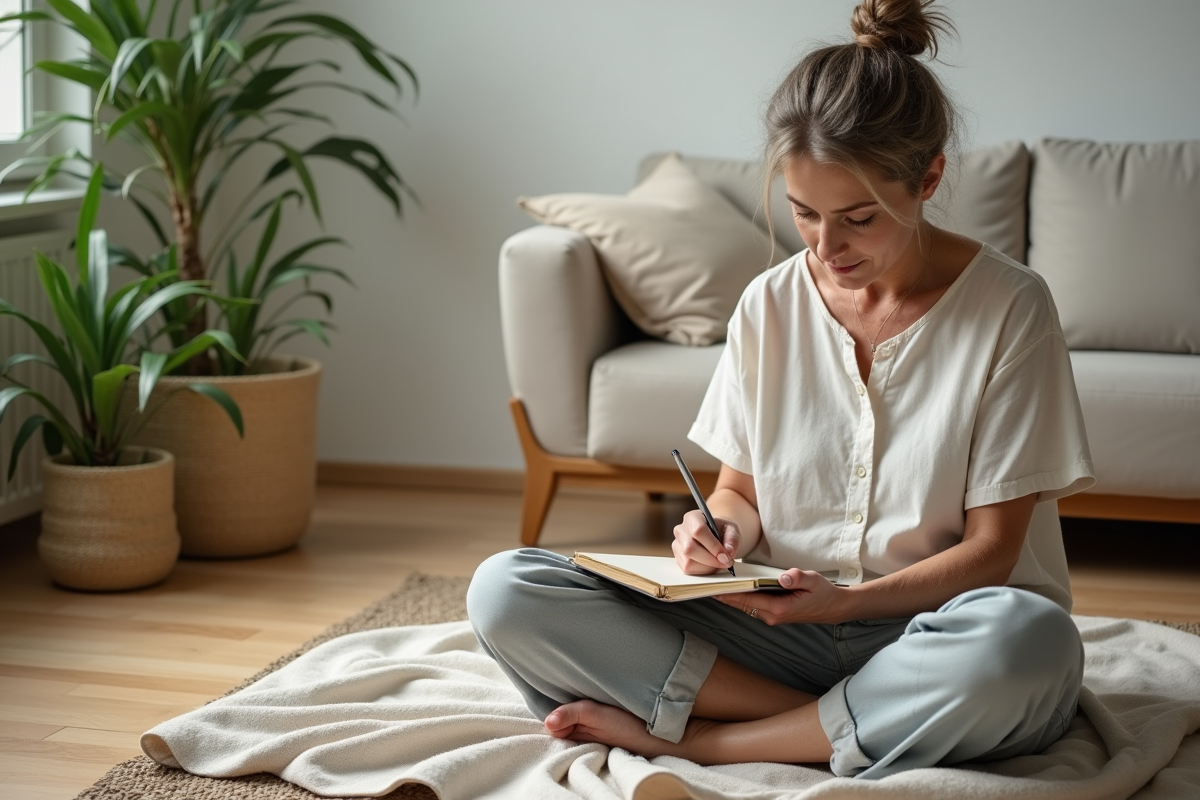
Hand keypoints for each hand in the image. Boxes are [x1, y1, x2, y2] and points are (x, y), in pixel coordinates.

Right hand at [672, 510, 739, 574]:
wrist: (715, 536)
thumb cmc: (721, 530)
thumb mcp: (732, 529)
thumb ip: (732, 539)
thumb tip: (728, 552)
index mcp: (693, 517)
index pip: (698, 530)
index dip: (712, 545)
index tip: (726, 555)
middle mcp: (681, 530)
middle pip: (690, 548)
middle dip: (710, 559)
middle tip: (726, 562)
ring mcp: (677, 545)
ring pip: (688, 561)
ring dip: (708, 567)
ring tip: (719, 562)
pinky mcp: (678, 558)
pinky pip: (688, 569)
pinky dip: (703, 571)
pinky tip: (711, 565)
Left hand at [715, 568, 845, 624]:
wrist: (833, 608)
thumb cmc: (823, 593)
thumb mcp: (813, 580)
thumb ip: (798, 577)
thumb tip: (784, 577)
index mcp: (780, 608)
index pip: (748, 600)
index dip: (730, 594)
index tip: (714, 589)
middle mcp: (772, 615)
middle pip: (742, 604)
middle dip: (725, 595)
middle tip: (706, 585)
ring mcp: (772, 616)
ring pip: (746, 606)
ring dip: (732, 597)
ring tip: (714, 585)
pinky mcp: (774, 614)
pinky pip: (752, 606)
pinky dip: (741, 598)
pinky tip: (733, 589)